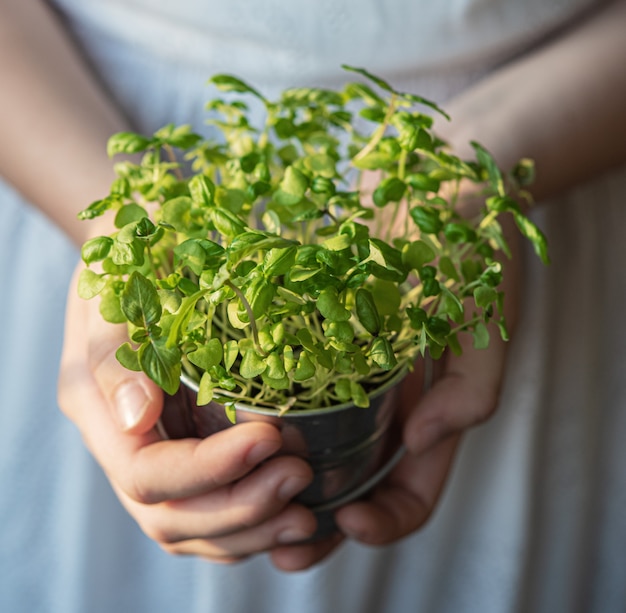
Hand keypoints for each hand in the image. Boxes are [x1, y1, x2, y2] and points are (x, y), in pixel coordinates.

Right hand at [58, 263, 317, 562]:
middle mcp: (125, 447)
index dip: (207, 469)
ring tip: (309, 515)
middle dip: (239, 508)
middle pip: (170, 516)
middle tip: (299, 476)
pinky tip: (294, 512)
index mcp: (98, 412)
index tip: (269, 438)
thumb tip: (134, 417)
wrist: (142, 260)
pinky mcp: (188, 455)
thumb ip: (114, 354)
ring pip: (193, 529)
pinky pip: (213, 514)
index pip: (146, 472)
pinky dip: (253, 524)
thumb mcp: (112, 292)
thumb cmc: (128, 267)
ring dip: (253, 528)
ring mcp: (158, 456)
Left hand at [269, 219, 520, 571]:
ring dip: (277, 483)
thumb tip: (424, 440)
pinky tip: (227, 428)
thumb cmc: (470, 252)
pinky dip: (259, 417)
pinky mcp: (310, 340)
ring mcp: (343, 376)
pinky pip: (281, 389)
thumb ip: (472, 387)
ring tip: (241, 500)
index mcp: (429, 413)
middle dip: (319, 523)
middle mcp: (381, 405)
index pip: (413, 492)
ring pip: (309, 448)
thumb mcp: (487, 319)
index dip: (386, 521)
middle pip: (350, 486)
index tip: (350, 523)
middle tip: (280, 544)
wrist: (434, 187)